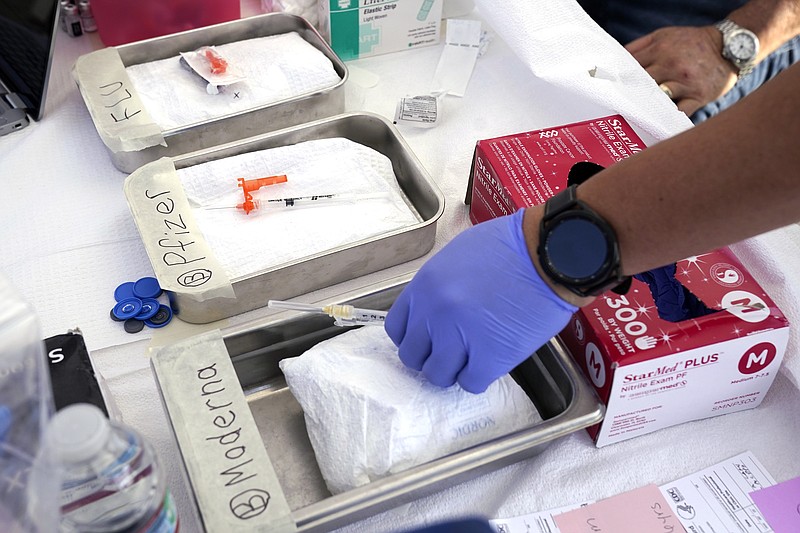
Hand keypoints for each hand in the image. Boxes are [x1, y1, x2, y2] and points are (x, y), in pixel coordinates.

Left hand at [384, 209, 576, 393]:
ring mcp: (460, 338)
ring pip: (438, 375)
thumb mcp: (458, 255)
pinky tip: (491, 361)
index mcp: (425, 287)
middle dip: (432, 356)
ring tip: (472, 358)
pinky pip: (470, 383)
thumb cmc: (511, 247)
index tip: (428, 339)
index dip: (414, 337)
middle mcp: (434, 315)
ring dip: (454, 370)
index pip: (397, 329)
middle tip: (452, 351)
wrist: (550, 254)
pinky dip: (479, 376)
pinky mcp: (489, 357)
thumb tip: (433, 310)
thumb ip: (439, 286)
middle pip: (414, 357)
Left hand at [626, 25, 737, 116]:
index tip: (610, 89)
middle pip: (641, 84)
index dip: (619, 79)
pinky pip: (679, 113)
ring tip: (633, 117)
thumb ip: (639, 46)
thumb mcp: (664, 35)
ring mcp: (685, 82)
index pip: (631, 67)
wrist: (729, 47)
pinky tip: (656, 123)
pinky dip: (667, 119)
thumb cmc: (690, 43)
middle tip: (617, 106)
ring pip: (657, 99)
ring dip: (645, 108)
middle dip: (629, 94)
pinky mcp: (698, 96)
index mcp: (660, 50)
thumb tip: (616, 60)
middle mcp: (672, 65)